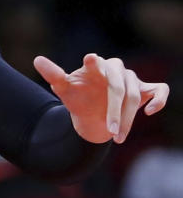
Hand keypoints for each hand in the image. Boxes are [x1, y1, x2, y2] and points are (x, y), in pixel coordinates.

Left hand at [34, 52, 168, 143]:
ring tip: (117, 138)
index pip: (95, 63)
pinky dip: (159, 100)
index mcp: (95, 66)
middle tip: (109, 132)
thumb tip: (37, 59)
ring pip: (135, 95)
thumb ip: (53, 75)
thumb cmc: (77, 97)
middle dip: (114, 111)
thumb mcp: (63, 89)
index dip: (94, 63)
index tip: (90, 59)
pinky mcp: (145, 89)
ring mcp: (131, 79)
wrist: (91, 111)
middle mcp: (116, 69)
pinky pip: (160, 90)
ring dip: (128, 118)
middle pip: (118, 88)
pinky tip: (149, 111)